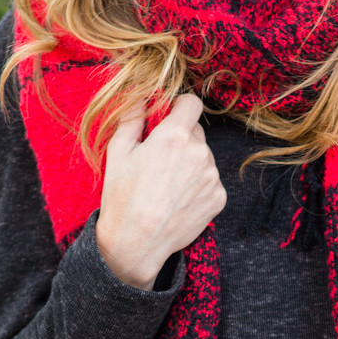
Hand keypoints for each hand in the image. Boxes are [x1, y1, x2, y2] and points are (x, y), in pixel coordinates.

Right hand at [95, 93, 226, 288]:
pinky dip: (198, 186)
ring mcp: (212, 177)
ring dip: (190, 164)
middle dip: (181, 139)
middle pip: (196, 132)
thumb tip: (140, 95)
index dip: (180, 106)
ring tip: (167, 186)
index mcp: (175, 136)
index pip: (191, 103)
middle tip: (160, 161)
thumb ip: (132, 117)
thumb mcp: (118, 151)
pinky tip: (178, 200)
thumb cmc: (123, 196)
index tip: (171, 115)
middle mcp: (200, 153)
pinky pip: (210, 181)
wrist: (136, 243)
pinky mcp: (219, 198)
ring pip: (204, 158)